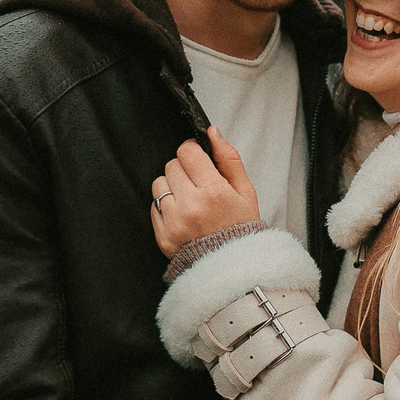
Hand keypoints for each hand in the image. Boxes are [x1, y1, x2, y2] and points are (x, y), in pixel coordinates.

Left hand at [149, 127, 261, 256]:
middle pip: (172, 165)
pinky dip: (166, 207)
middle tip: (198, 186)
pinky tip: (183, 216)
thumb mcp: (246, 191)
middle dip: (184, 170)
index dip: (193, 152)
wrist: (232, 267)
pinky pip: (153, 206)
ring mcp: (174, 221)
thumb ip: (229, 159)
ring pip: (159, 184)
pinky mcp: (163, 235)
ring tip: (190, 202)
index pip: (187, 152)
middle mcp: (191, 205)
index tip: (198, 160)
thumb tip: (212, 132)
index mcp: (214, 192)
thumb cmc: (241, 228)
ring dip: (172, 188)